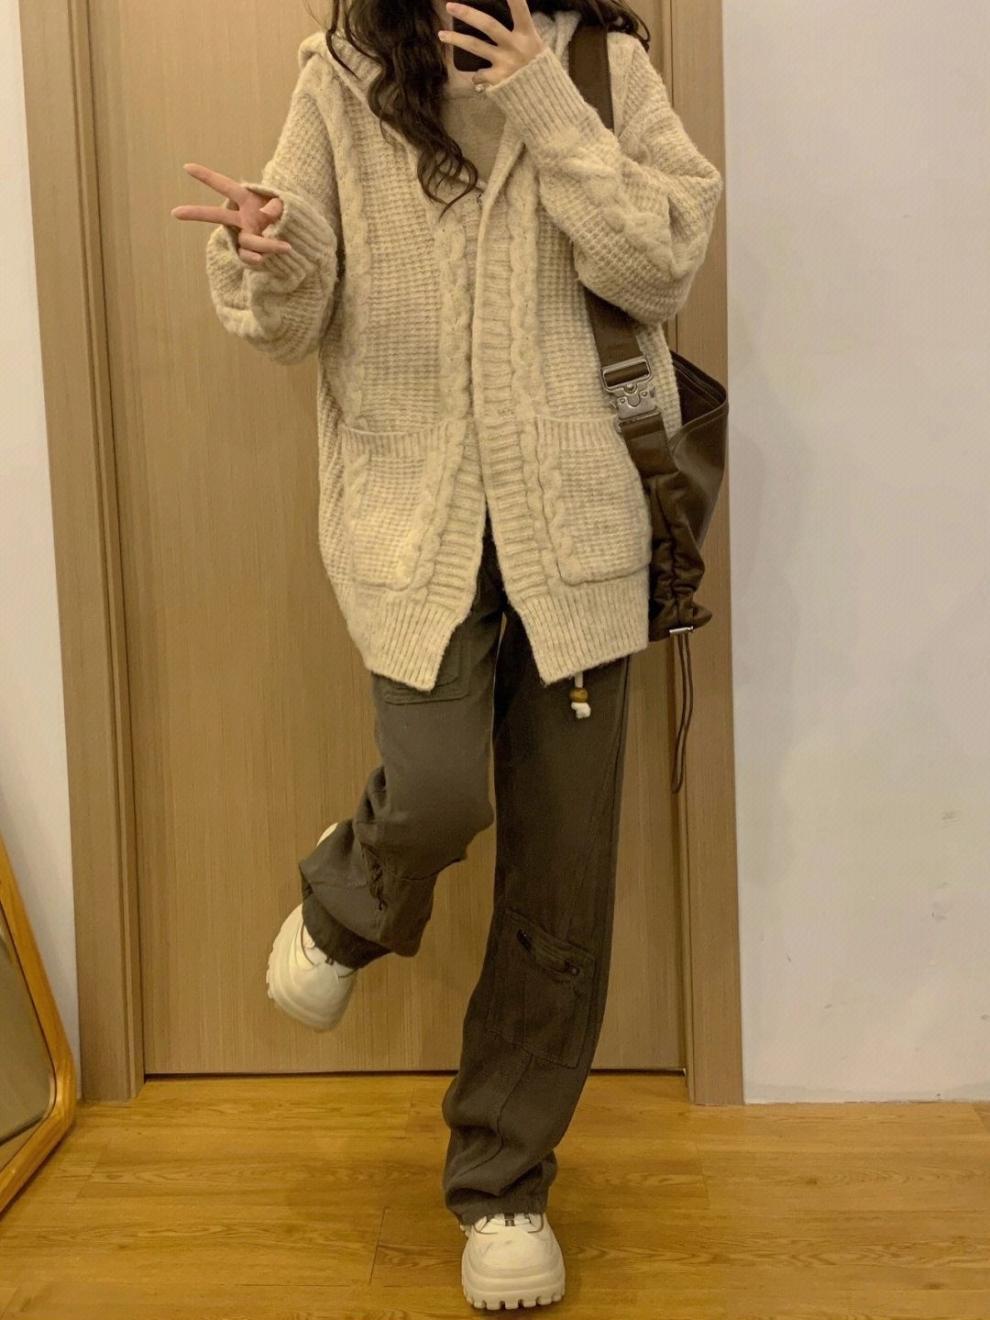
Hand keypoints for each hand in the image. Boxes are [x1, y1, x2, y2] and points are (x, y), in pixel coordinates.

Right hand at [171, 163, 294, 267]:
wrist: (299, 237)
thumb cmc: (291, 215)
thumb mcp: (288, 205)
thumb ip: (276, 206)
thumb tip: (266, 215)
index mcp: (247, 199)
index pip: (224, 185)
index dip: (206, 177)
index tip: (186, 167)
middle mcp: (242, 218)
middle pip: (215, 215)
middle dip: (195, 213)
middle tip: (174, 213)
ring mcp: (244, 235)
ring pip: (246, 241)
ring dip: (266, 244)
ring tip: (285, 247)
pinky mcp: (250, 252)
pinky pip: (247, 256)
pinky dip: (255, 258)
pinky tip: (262, 259)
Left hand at [437, 0, 546, 87]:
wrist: (543, 100)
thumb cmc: (538, 68)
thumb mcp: (535, 45)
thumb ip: (520, 32)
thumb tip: (502, 17)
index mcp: (528, 34)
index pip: (520, 8)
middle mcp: (515, 46)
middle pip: (488, 24)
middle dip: (467, 13)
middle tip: (450, 6)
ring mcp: (505, 63)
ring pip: (475, 46)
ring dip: (456, 39)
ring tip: (441, 34)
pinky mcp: (497, 80)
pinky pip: (479, 73)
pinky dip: (477, 74)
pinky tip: (478, 75)